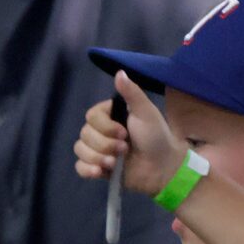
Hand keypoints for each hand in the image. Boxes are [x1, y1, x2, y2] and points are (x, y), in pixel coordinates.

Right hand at [73, 75, 186, 200]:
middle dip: (105, 144)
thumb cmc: (156, 136)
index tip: (124, 132)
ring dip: (98, 157)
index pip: (91, 117)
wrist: (163, 166)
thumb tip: (119, 72)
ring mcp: (99, 150)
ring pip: (81, 150)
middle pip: (85, 134)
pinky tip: (100, 172)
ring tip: (116, 162)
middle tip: (125, 148)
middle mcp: (102, 132)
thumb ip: (132, 93)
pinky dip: (87, 169)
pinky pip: (80, 167)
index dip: (105, 126)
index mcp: (111, 116)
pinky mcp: (98, 168)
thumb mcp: (146, 112)